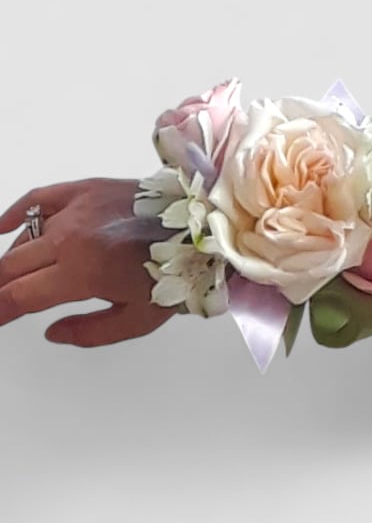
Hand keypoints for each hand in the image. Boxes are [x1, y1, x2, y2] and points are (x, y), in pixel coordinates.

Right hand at [0, 178, 178, 345]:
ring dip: (13, 260)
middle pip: (12, 266)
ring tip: (16, 275)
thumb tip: (52, 332)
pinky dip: (16, 213)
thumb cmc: (175, 273)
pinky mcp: (85, 189)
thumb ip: (90, 332)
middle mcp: (71, 238)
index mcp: (83, 272)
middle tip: (2, 299)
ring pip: (23, 237)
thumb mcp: (138, 320)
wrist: (200, 228)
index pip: (21, 295)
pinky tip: (3, 227)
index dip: (0, 310)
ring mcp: (76, 209)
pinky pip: (38, 199)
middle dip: (0, 287)